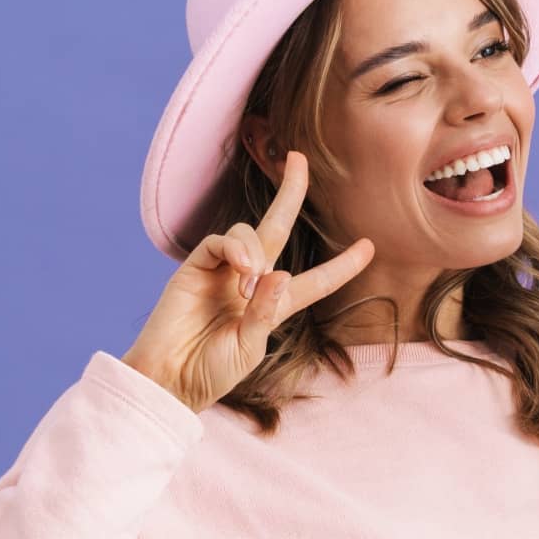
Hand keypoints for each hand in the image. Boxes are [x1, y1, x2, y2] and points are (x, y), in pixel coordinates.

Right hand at [122, 150, 374, 412]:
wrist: (168, 379)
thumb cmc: (211, 372)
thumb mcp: (249, 349)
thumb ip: (265, 313)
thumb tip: (278, 273)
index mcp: (275, 305)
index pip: (316, 280)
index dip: (343, 265)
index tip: (369, 247)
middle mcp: (251, 280)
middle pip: (277, 227)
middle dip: (290, 192)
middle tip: (299, 159)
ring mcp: (223, 270)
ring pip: (249, 233)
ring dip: (255, 251)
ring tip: (247, 286)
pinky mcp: (195, 267)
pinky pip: (221, 241)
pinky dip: (235, 249)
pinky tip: (240, 272)